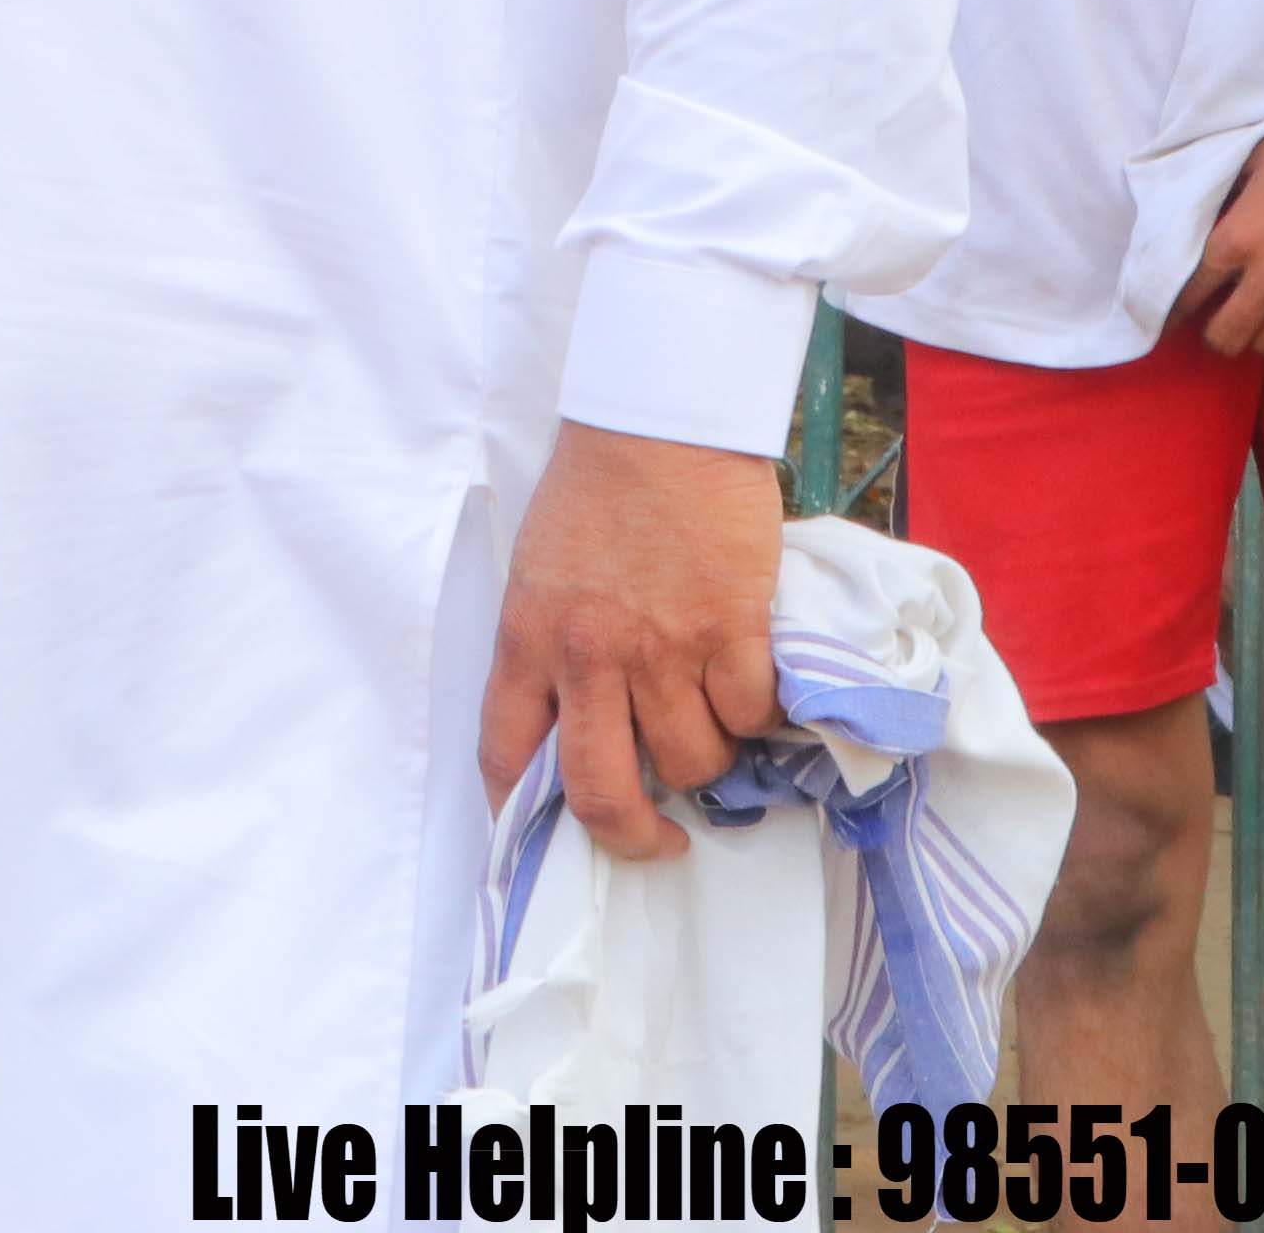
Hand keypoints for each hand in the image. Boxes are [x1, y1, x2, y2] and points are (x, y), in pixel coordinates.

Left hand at [482, 421, 783, 857]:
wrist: (657, 421)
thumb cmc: (595, 491)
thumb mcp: (540, 572)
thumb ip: (550, 647)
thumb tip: (582, 726)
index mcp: (526, 637)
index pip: (505, 755)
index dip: (523, 818)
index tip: (549, 842)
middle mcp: (587, 654)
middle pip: (602, 793)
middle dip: (633, 837)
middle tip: (662, 838)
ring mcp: (661, 646)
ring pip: (692, 761)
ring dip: (709, 757)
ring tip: (711, 720)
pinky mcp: (730, 627)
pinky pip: (751, 714)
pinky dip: (758, 715)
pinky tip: (750, 683)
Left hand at [1176, 123, 1263, 359]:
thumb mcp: (1252, 165)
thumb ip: (1227, 201)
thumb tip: (1210, 220)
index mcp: (1237, 240)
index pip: (1191, 292)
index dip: (1174, 309)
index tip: (1169, 316)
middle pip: (1226, 337)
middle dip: (1214, 334)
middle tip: (1214, 322)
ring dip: (1257, 336)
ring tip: (1256, 320)